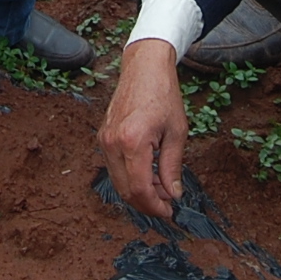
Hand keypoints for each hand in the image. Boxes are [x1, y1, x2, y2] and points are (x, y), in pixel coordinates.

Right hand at [99, 39, 186, 218]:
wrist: (144, 67)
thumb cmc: (163, 94)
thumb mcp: (176, 132)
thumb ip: (172, 167)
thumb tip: (173, 194)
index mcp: (133, 141)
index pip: (139, 188)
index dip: (155, 206)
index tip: (169, 211)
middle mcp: (113, 143)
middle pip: (125, 190)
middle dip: (147, 203)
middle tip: (167, 203)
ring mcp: (105, 140)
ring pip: (118, 182)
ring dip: (139, 192)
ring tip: (161, 188)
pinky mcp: (103, 136)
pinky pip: (114, 168)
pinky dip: (130, 178)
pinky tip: (149, 174)